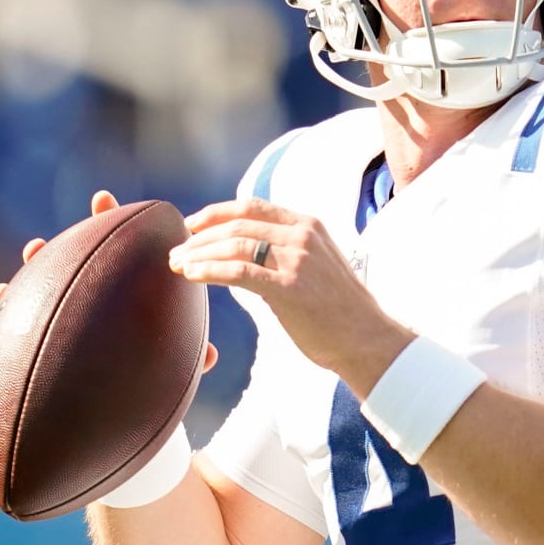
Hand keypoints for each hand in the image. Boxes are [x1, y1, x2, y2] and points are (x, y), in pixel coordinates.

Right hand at [0, 191, 219, 374]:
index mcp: (120, 293)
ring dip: (15, 289)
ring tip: (6, 290)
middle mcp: (86, 302)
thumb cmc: (149, 376)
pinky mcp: (33, 348)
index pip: (114, 246)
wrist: (119, 413)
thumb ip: (190, 356)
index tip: (104, 199)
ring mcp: (57, 321)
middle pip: (63, 266)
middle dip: (48, 253)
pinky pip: (7, 337)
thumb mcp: (171, 363)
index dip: (107, 219)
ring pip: (29, 296)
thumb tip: (212, 356)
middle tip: (40, 245)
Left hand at [170, 197, 409, 384]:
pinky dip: (209, 270)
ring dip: (199, 253)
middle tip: (176, 251)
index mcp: (309, 226)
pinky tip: (191, 275)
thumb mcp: (319, 264)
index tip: (193, 224)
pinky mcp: (289, 287)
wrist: (367, 338)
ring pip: (234, 244)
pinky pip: (238, 271)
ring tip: (178, 265)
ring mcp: (297, 259)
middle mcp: (303, 236)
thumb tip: (250, 254)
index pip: (253, 207)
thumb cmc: (341, 310)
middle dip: (200, 237)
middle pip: (238, 224)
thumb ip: (290, 251)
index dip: (217, 212)